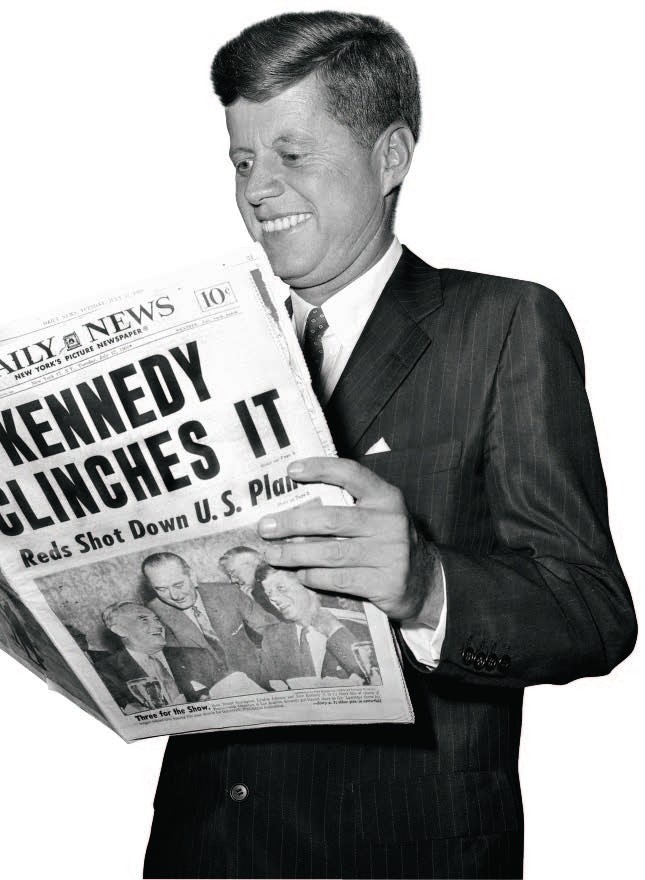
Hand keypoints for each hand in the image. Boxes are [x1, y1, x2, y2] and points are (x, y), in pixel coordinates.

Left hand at [257, 457, 440, 622]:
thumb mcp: (378, 515)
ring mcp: (389, 554)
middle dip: (293, 522)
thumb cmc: (387, 541)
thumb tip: (294, 502)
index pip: (351, 474)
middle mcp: (390, 522)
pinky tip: (300, 574)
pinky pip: (339, 579)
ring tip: (272, 555)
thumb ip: (348, 505)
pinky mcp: (384, 584)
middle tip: (266, 528)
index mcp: (387, 498)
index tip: (291, 471)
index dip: (321, 469)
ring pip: (330, 553)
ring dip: (294, 554)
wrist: (424, 581)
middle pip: (331, 519)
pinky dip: (314, 576)